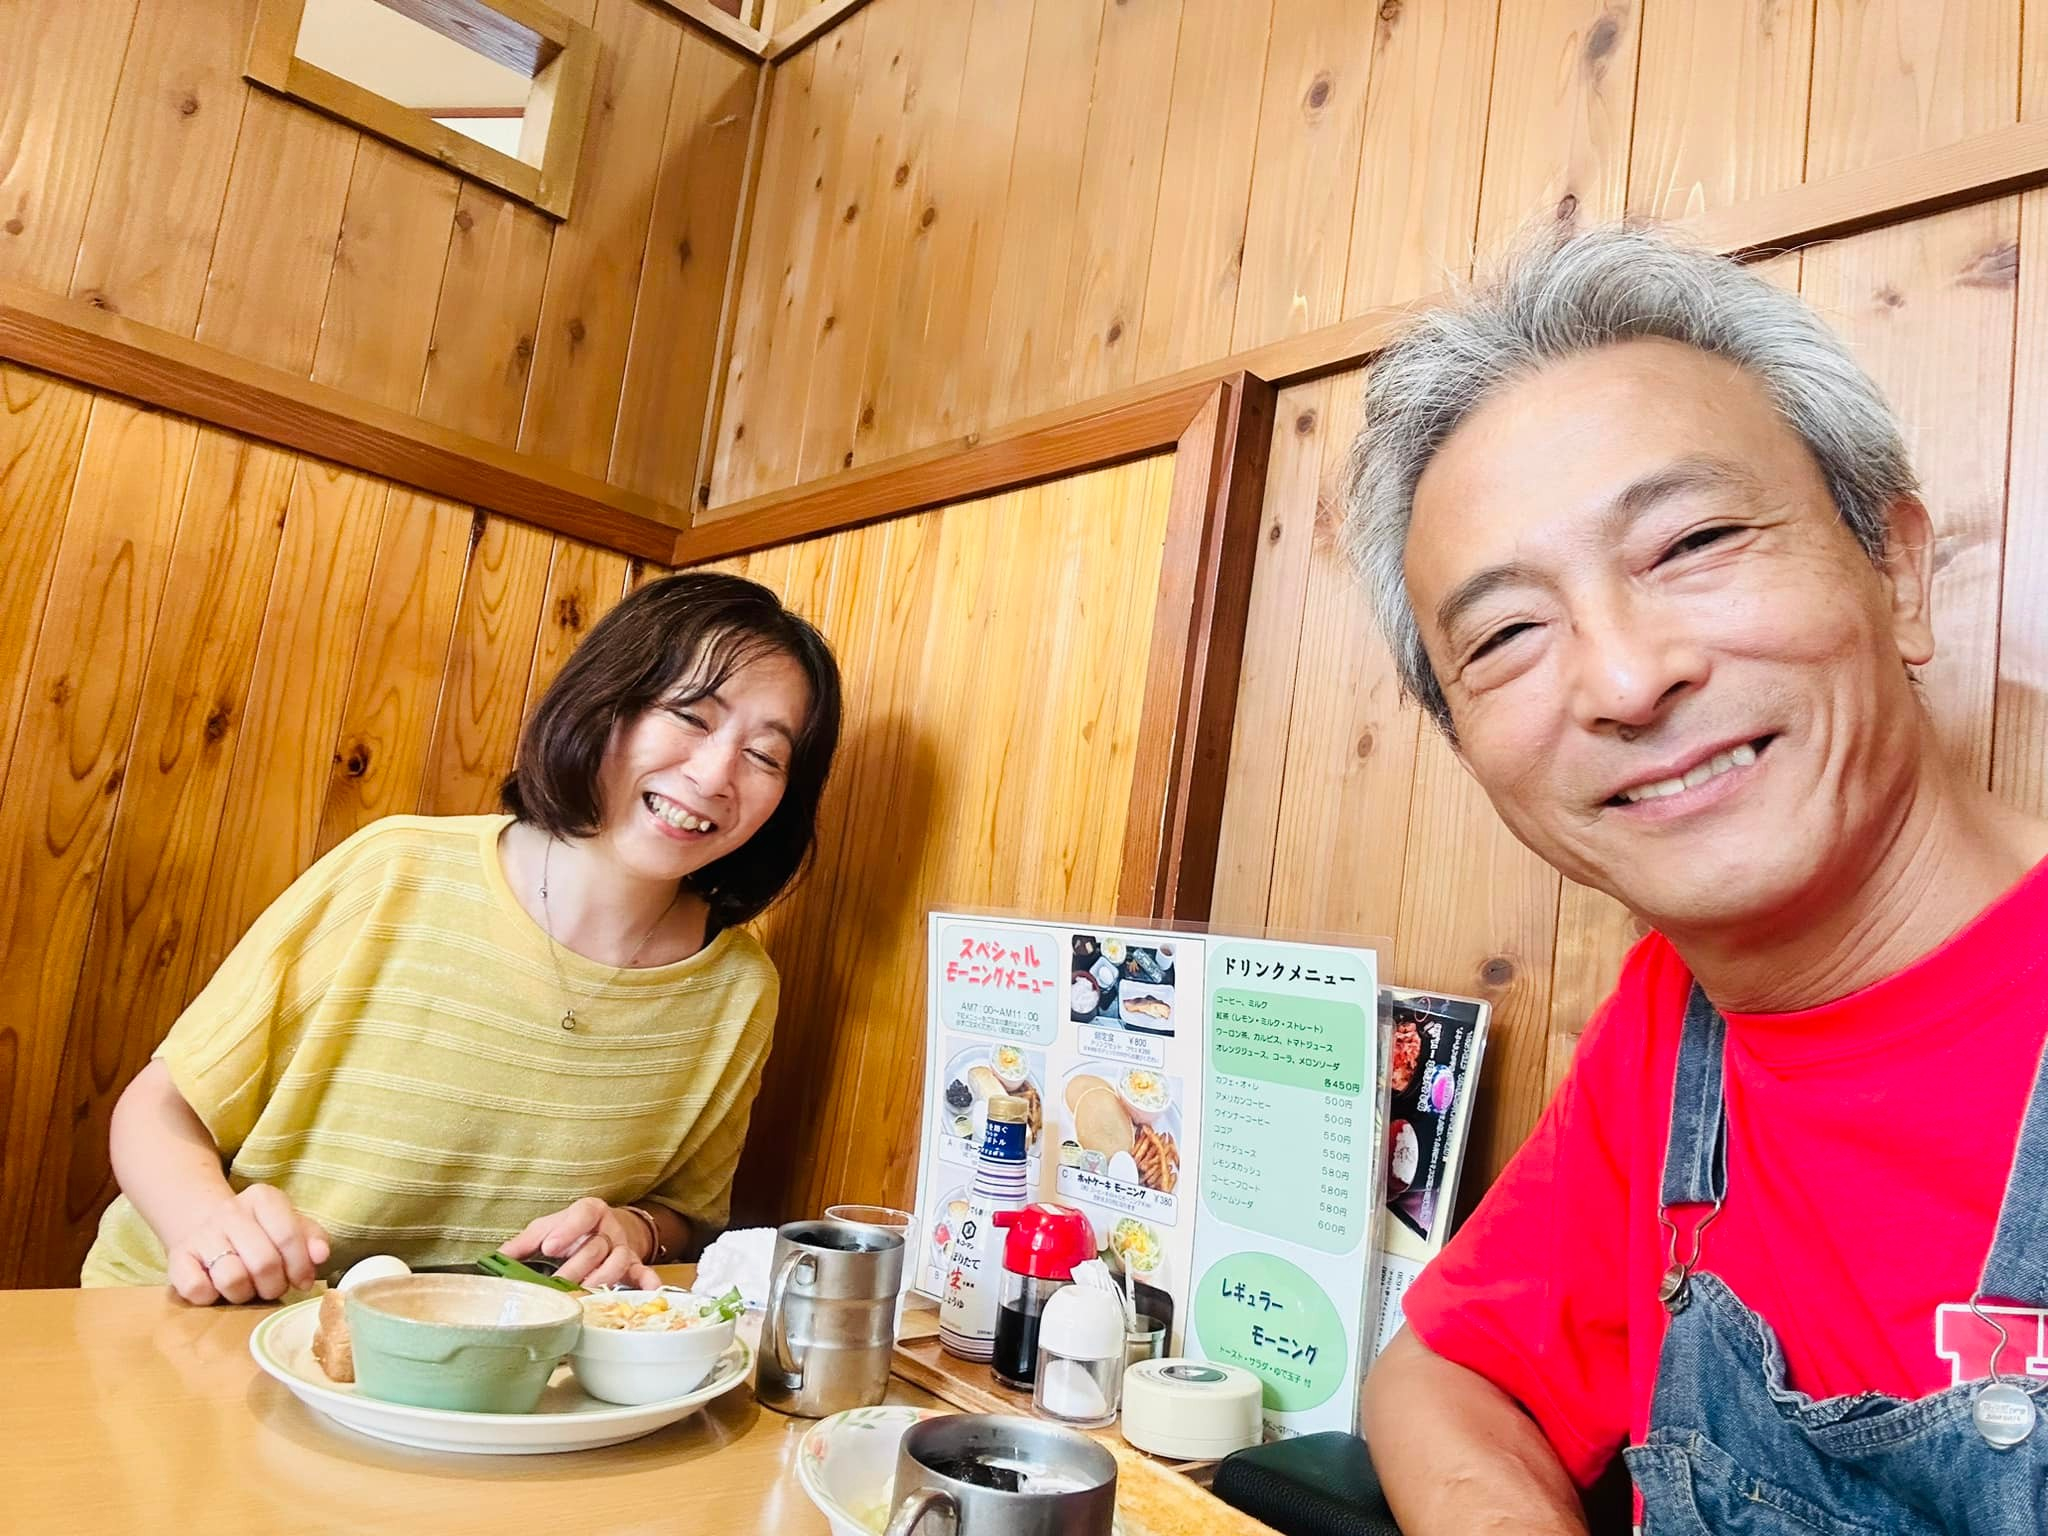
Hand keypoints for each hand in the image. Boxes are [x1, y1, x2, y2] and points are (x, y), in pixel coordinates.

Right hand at [166, 1185, 330, 1305]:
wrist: (203, 1224)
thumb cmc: (258, 1231)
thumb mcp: (290, 1225)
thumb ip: (312, 1239)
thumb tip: (321, 1256)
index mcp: (263, 1198)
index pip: (288, 1235)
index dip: (300, 1266)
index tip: (303, 1281)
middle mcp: (230, 1211)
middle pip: (263, 1262)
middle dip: (274, 1285)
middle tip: (272, 1288)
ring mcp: (201, 1234)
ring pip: (232, 1278)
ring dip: (244, 1293)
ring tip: (246, 1287)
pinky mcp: (177, 1259)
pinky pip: (197, 1290)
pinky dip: (211, 1297)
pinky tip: (217, 1288)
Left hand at [500, 1197, 659, 1289]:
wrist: (607, 1231)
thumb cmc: (571, 1232)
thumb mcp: (548, 1228)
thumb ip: (525, 1243)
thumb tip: (495, 1259)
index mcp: (588, 1212)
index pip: (582, 1214)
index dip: (567, 1229)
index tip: (550, 1247)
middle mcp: (608, 1229)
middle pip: (596, 1245)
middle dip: (577, 1266)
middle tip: (558, 1283)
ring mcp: (623, 1248)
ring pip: (619, 1260)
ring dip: (603, 1277)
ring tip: (587, 1291)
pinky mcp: (633, 1266)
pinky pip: (643, 1273)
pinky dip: (648, 1282)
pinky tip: (650, 1291)